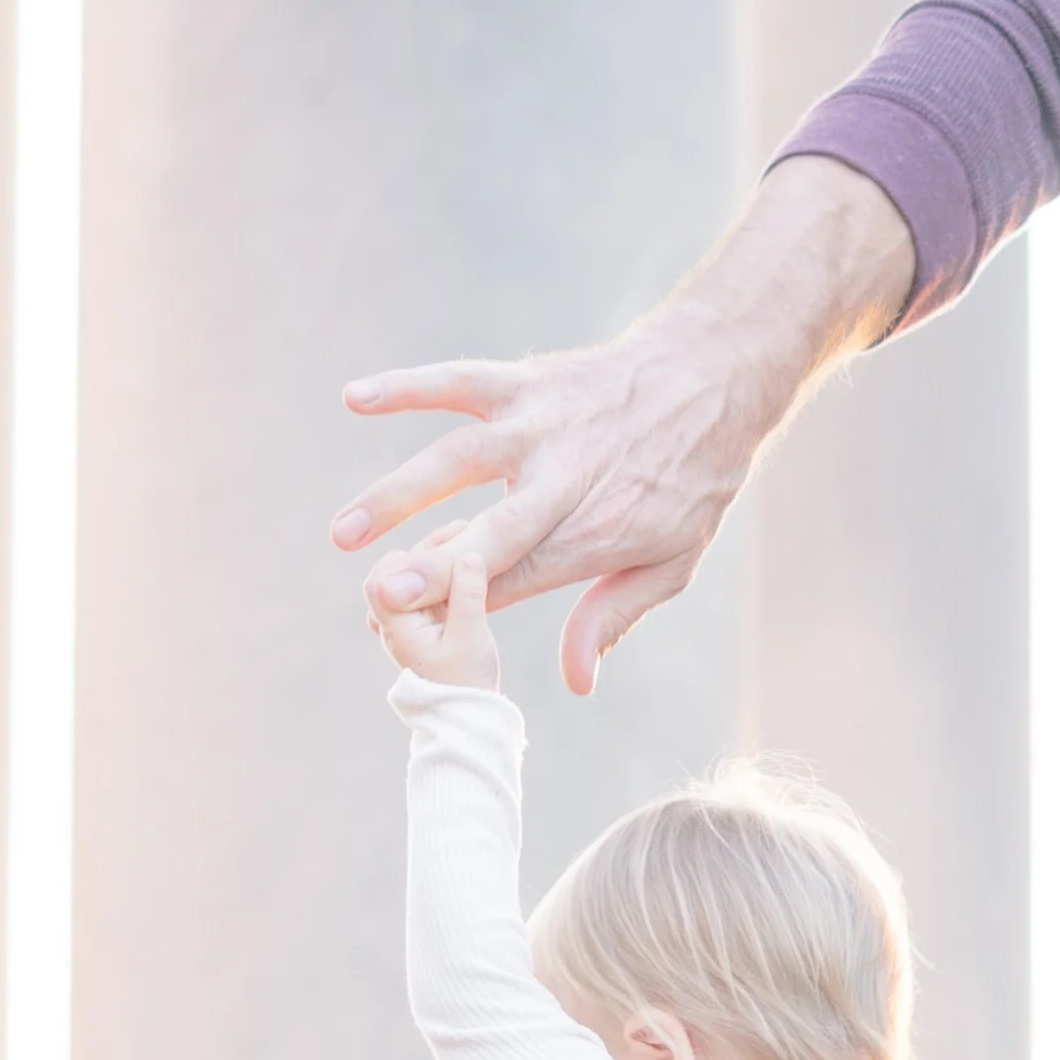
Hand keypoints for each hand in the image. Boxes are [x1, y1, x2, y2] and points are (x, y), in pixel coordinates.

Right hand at [331, 158, 913, 693]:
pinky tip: (354, 399)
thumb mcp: (673, 562)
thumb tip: (575, 682)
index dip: (465, 606)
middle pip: (491, 531)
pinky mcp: (527, 381)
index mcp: (594, 535)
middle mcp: (563, 482)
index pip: (518, 579)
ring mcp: (541, 427)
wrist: (715, 377)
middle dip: (436, 563)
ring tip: (344, 530)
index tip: (409, 629)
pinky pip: (460, 380)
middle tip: (378, 591)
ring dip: (398, 492)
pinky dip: (408, 386)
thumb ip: (614, 617)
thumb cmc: (691, 481)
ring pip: (460, 458)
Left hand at [370, 542, 499, 688]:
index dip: (409, 558)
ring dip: (439, 561)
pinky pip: (429, 589)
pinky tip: (470, 564)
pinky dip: (445, 575)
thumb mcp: (471, 637)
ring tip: (471, 542)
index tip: (445, 545)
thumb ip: (468, 594)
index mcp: (396, 627)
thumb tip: (470, 554)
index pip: (382, 578)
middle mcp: (394, 623)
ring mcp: (408, 623)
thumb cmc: (466, 684)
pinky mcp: (425, 623)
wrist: (467, 716)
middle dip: (428, 552)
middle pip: (398, 572)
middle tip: (463, 531)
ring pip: (414, 577)